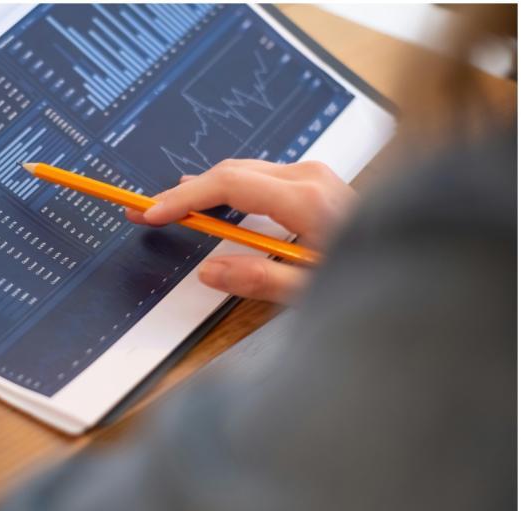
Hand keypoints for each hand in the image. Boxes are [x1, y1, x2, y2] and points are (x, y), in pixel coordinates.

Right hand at [126, 159, 356, 303]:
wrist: (412, 260)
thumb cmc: (371, 277)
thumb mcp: (313, 291)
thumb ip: (260, 281)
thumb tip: (210, 271)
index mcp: (306, 199)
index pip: (228, 185)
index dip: (184, 198)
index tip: (152, 212)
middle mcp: (309, 177)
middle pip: (230, 172)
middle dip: (184, 191)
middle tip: (146, 210)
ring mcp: (313, 176)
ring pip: (243, 170)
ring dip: (204, 187)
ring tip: (169, 206)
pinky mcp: (315, 182)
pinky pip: (259, 176)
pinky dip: (227, 187)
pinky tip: (210, 199)